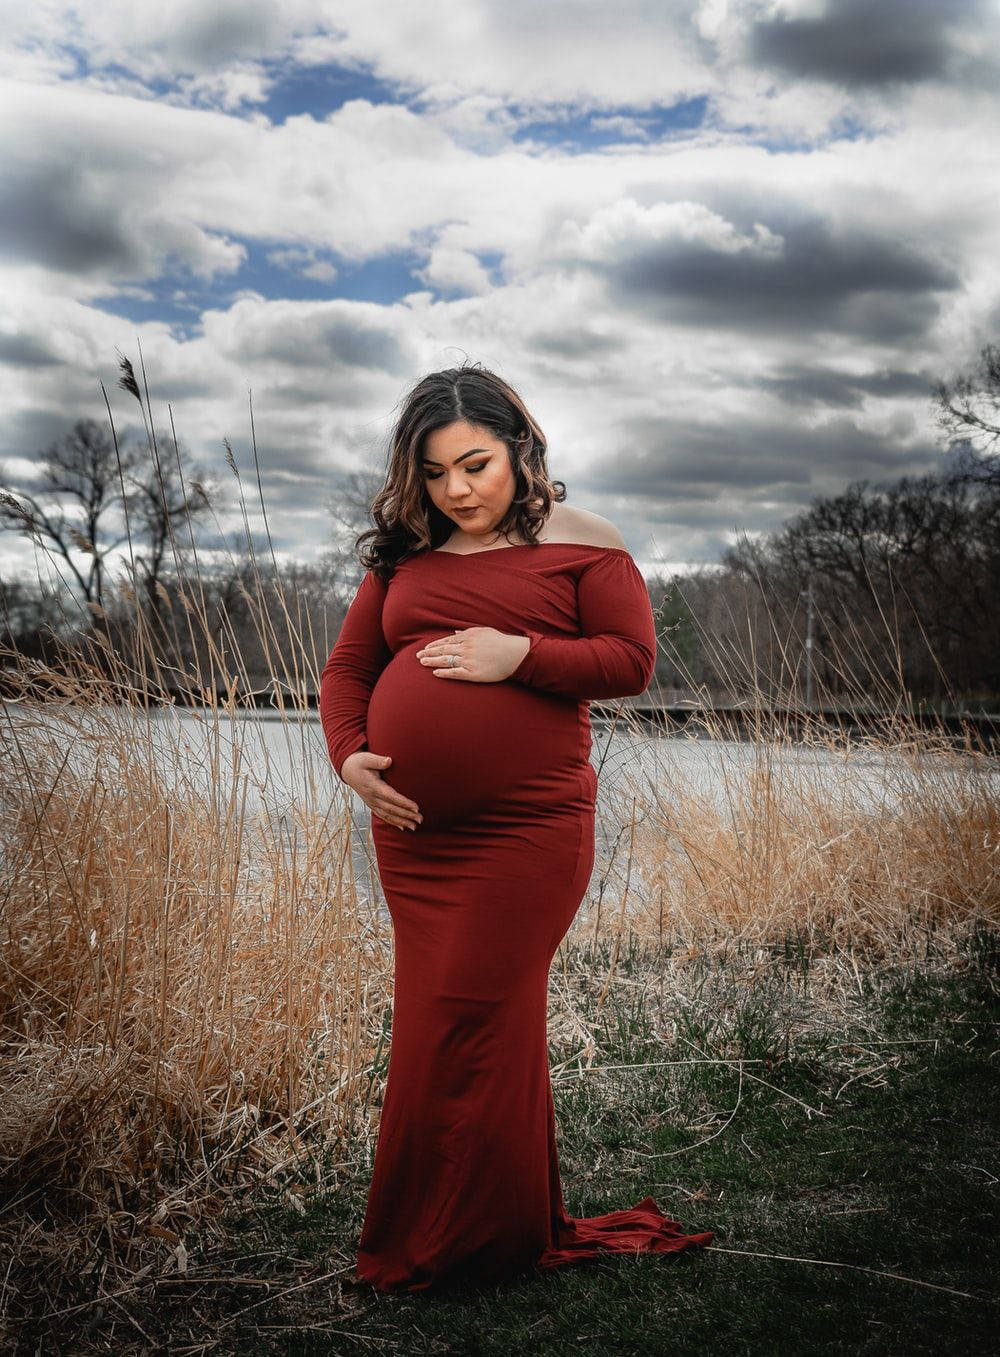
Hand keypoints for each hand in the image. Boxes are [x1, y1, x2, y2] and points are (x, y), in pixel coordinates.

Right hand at [340, 751, 422, 830]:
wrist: (347, 770)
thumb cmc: (359, 763)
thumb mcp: (366, 758)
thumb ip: (378, 760)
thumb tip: (389, 760)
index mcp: (373, 786)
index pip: (391, 796)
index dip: (403, 803)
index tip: (416, 807)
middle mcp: (372, 797)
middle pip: (391, 809)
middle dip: (406, 815)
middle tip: (420, 818)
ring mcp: (371, 802)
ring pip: (388, 815)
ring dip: (402, 822)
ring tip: (415, 826)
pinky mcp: (372, 805)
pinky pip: (383, 816)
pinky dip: (393, 823)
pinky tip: (403, 827)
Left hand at [415, 628, 530, 681]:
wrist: (514, 654)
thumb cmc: (501, 642)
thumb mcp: (484, 631)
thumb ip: (467, 631)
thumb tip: (455, 631)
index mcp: (468, 637)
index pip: (446, 641)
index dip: (434, 645)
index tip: (425, 648)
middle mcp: (466, 648)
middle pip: (443, 650)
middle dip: (429, 653)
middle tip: (417, 657)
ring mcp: (468, 660)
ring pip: (446, 661)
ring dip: (432, 661)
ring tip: (422, 663)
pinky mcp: (473, 673)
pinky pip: (455, 673)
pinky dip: (444, 673)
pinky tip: (436, 673)